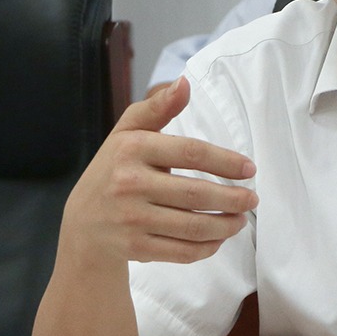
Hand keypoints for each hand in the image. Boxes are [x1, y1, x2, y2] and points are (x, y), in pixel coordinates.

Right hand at [61, 76, 259, 265]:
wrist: (83, 224)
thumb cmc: (115, 168)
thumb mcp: (129, 132)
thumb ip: (158, 107)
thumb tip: (184, 83)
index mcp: (132, 149)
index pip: (191, 152)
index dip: (226, 161)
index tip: (250, 169)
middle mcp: (129, 184)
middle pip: (196, 193)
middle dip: (233, 199)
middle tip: (253, 199)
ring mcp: (131, 219)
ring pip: (193, 226)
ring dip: (227, 225)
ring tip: (241, 219)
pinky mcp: (135, 248)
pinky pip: (182, 252)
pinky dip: (207, 248)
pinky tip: (219, 238)